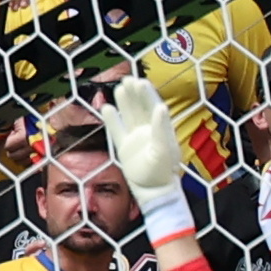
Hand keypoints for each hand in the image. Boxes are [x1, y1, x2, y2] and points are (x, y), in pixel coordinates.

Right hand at [103, 76, 191, 239]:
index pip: (153, 106)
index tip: (140, 81)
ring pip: (128, 115)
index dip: (147, 94)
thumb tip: (160, 106)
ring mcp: (135, 138)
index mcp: (160, 129)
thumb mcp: (164, 149)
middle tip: (127, 79)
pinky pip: (116, 130)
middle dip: (134, 94)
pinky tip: (106, 107)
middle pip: (139, 107)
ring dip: (124, 102)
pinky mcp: (124, 147)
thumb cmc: (163, 171)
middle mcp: (148, 130)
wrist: (153, 191)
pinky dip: (111, 119)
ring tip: (118, 88)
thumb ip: (161, 128)